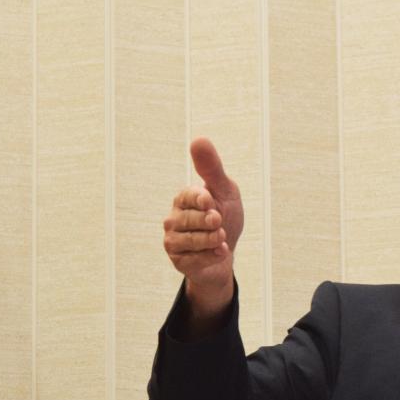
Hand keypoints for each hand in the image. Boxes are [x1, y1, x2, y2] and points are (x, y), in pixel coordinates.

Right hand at [163, 138, 244, 329]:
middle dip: (209, 221)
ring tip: (222, 235)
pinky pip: (195, 259)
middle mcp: (173, 218)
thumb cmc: (225, 216)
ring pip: (191, 240)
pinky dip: (212, 255)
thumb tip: (198, 140)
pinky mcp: (178, 260)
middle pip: (189, 220)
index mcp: (184, 198)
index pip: (188, 195)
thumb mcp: (225, 190)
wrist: (226, 250)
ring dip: (212, 239)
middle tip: (219, 220)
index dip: (200, 199)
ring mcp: (173, 240)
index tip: (210, 200)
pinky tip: (221, 250)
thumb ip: (212, 168)